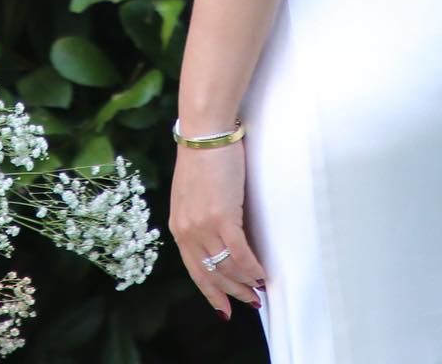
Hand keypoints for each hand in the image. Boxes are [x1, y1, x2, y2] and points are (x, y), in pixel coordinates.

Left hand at [169, 135, 266, 319]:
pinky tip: (263, 274)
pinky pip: (240, 254)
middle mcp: (187, 231)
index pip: (194, 269)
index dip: (210, 291)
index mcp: (178, 226)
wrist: (205, 132)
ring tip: (260, 289)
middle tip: (250, 302)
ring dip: (245, 283)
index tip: (223, 308)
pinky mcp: (222, 217)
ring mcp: (203, 226)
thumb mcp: (191, 193)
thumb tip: (213, 236)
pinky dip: (252, 268)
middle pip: (211, 274)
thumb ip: (197, 217)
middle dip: (231, 293)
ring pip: (227, 267)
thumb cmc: (202, 155)